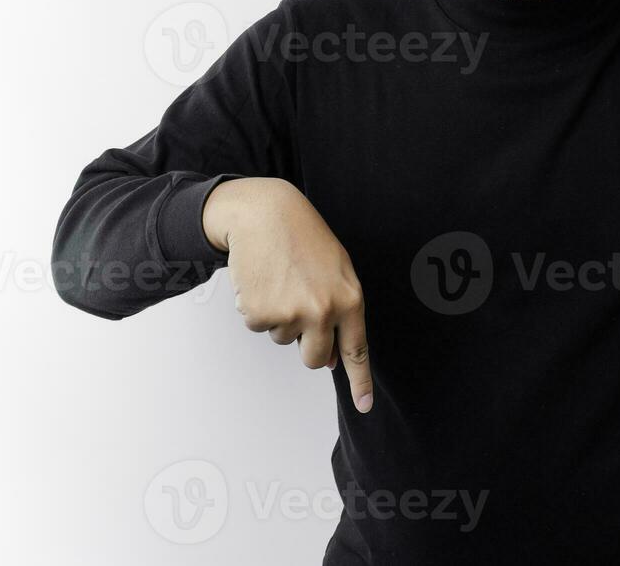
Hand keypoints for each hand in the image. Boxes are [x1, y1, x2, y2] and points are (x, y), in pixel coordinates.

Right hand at [204, 177, 373, 413]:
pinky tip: (262, 280)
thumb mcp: (336, 270)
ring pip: (283, 339)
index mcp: (350, 299)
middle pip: (314, 359)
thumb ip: (340, 311)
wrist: (265, 213)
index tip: (363, 407)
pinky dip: (256, 307)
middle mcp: (324, 311)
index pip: (357, 350)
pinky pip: (258, 325)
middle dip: (306, 345)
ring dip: (278, 316)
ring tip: (281, 279)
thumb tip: (331, 359)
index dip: (360, 382)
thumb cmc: (303, 238)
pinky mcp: (261, 312)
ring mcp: (292, 314)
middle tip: (298, 307)